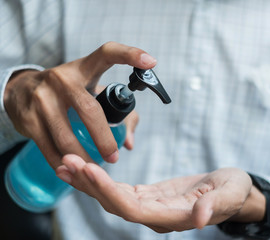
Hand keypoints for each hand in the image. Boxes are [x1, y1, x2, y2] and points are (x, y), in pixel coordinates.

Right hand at [4, 42, 154, 168]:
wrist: (20, 91)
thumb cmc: (67, 92)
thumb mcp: (90, 92)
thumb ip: (118, 114)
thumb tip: (128, 143)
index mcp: (83, 69)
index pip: (107, 53)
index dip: (130, 55)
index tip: (151, 62)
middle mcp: (62, 80)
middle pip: (91, 111)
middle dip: (105, 140)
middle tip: (114, 157)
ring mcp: (43, 99)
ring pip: (67, 138)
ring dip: (84, 159)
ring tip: (95, 169)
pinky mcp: (28, 118)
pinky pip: (50, 149)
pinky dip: (64, 163)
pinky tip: (73, 169)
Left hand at [56, 154, 265, 232]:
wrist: (230, 190)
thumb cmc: (233, 191)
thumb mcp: (230, 194)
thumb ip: (215, 205)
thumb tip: (200, 219)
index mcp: (173, 216)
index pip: (132, 208)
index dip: (109, 192)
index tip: (89, 169)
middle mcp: (156, 215)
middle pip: (114, 204)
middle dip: (90, 184)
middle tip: (66, 161)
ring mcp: (150, 206)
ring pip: (112, 197)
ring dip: (88, 181)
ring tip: (65, 163)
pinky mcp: (149, 195)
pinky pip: (119, 189)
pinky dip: (101, 179)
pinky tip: (85, 168)